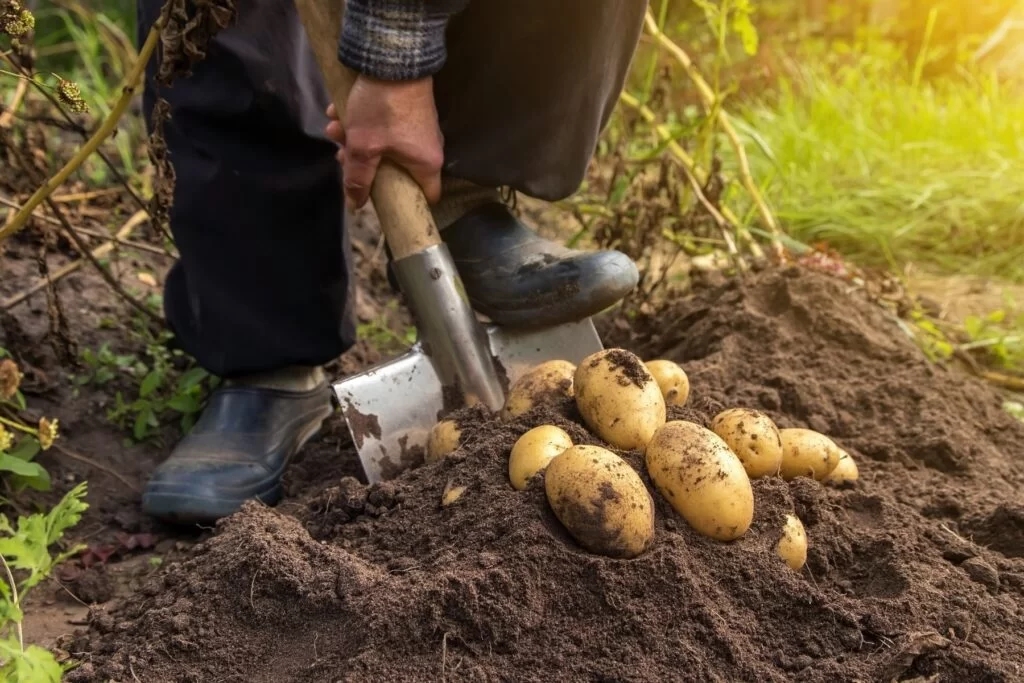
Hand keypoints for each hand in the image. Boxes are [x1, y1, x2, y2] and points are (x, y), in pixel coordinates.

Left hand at [325, 75, 443, 207]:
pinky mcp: (410, 108)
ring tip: (334, 129)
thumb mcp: (364, 147)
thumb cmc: (383, 110)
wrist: (393, 58)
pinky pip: (386, 124)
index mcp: (426, 163)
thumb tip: (355, 205)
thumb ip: (358, 178)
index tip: (381, 199)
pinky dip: (364, 122)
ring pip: (387, 144)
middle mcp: (430, 147)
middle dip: (365, 164)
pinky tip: (339, 111)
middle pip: (396, 169)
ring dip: (358, 140)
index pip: (426, 196)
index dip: (405, 202)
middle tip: (341, 156)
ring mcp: (421, 126)